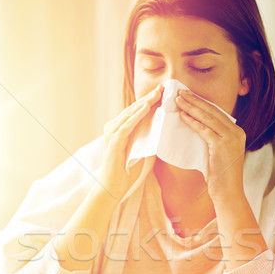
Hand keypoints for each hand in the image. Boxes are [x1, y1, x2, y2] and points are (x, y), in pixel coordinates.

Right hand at [99, 85, 162, 200]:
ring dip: (144, 104)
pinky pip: (126, 126)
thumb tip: (162, 128)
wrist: (114, 186)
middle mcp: (113, 128)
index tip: (161, 92)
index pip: (135, 111)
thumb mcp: (141, 149)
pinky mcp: (114, 143)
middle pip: (133, 110)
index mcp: (119, 128)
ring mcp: (112, 134)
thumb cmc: (127, 170)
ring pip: (130, 115)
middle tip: (161, 88)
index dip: (148, 101)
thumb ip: (147, 138)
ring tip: (156, 95)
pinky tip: (145, 109)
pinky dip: (136, 117)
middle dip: (148, 99)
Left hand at [176, 89, 245, 202]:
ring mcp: (230, 139)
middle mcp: (237, 133)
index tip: (189, 95)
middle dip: (195, 100)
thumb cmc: (221, 176)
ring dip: (191, 107)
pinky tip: (183, 116)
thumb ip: (213, 139)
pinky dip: (192, 122)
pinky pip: (204, 130)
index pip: (217, 113)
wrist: (228, 193)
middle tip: (181, 91)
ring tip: (178, 100)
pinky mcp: (221, 146)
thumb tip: (196, 127)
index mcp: (237, 132)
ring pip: (208, 118)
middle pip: (213, 111)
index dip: (202, 103)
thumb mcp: (219, 153)